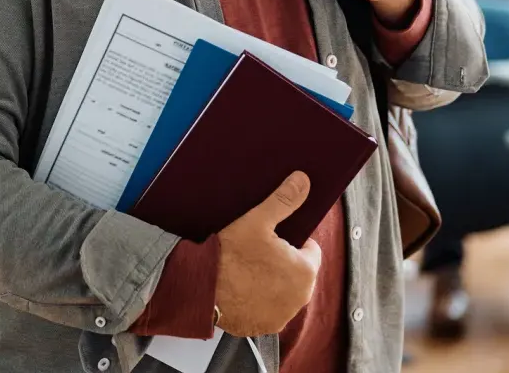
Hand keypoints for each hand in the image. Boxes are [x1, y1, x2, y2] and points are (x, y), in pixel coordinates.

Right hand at [214, 171, 322, 336]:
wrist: (199, 287)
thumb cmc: (228, 255)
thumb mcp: (256, 221)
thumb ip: (284, 200)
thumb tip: (303, 181)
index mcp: (305, 270)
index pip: (309, 249)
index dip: (290, 240)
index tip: (270, 240)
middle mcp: (300, 297)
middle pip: (297, 271)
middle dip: (283, 262)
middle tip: (255, 253)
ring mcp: (283, 315)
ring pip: (284, 290)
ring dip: (273, 282)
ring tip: (247, 270)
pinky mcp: (266, 326)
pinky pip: (269, 308)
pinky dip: (260, 300)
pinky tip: (243, 288)